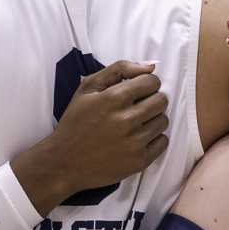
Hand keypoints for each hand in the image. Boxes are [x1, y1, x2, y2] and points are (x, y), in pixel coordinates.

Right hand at [11, 60, 168, 212]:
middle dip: (152, 100)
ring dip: (153, 119)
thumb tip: (151, 67)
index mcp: (114, 98)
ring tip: (135, 124)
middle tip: (137, 107)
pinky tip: (137, 138)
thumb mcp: (87, 88)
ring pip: (163, 121)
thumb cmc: (76, 122)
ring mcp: (134, 142)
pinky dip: (154, 139)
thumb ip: (120, 69)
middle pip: (161, 100)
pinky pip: (163, 142)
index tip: (137, 91)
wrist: (64, 162)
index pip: (152, 82)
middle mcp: (126, 120)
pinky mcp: (139, 161)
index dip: (146, 84)